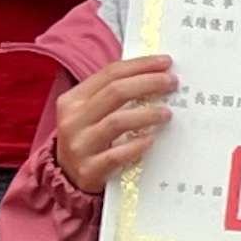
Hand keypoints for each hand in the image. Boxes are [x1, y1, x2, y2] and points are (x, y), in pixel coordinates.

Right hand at [51, 55, 176, 194]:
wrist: (68, 178)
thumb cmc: (89, 139)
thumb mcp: (91, 113)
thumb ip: (114, 95)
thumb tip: (156, 75)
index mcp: (73, 100)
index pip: (110, 73)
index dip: (140, 65)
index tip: (166, 62)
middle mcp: (73, 120)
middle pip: (115, 92)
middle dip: (149, 83)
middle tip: (172, 83)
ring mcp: (79, 146)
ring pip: (117, 121)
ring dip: (147, 114)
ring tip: (167, 113)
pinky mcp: (89, 170)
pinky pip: (116, 155)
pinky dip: (136, 145)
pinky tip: (152, 140)